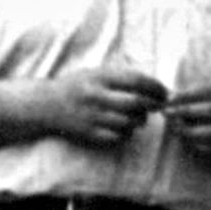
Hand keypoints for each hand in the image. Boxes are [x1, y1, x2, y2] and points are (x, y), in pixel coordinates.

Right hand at [49, 67, 167, 146]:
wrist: (46, 105)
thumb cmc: (77, 86)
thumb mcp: (96, 73)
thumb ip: (121, 77)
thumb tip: (153, 86)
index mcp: (100, 77)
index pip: (136, 81)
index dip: (156, 87)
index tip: (164, 91)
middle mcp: (97, 96)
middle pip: (136, 103)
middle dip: (153, 105)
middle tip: (159, 106)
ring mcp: (93, 117)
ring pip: (130, 122)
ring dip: (141, 120)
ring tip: (140, 117)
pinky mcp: (90, 134)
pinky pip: (118, 137)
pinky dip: (127, 133)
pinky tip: (125, 127)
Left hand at [164, 75, 210, 157]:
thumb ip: (192, 91)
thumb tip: (168, 98)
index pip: (206, 91)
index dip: (186, 95)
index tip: (168, 98)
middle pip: (209, 111)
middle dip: (184, 112)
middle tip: (167, 113)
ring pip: (209, 132)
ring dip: (187, 131)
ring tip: (175, 128)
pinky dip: (196, 145)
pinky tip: (185, 139)